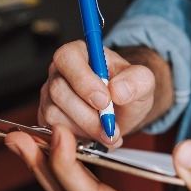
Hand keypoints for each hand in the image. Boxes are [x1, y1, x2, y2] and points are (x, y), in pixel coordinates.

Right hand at [39, 41, 160, 148]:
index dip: (83, 81)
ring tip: (109, 133)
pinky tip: (97, 137)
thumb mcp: (143, 81)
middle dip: (86, 114)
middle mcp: (59, 72)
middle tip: (110, 126)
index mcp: (78, 53)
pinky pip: (54, 129)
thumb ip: (138, 79)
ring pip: (54, 113)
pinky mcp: (47, 117)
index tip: (105, 101)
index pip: (67, 59)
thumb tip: (118, 90)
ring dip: (84, 128)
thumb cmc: (127, 90)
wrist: (122, 110)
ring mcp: (49, 95)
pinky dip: (77, 137)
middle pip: (58, 91)